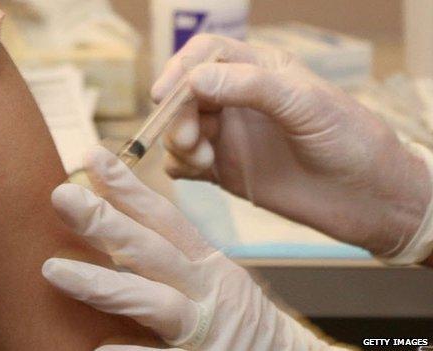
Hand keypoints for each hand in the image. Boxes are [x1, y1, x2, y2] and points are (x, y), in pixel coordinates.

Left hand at [42, 146, 342, 349]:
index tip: (92, 156)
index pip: (164, 218)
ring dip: (103, 284)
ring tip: (52, 269)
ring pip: (153, 301)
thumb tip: (110, 234)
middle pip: (152, 251)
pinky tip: (98, 349)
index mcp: (206, 264)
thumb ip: (166, 258)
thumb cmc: (237, 320)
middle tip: (61, 195)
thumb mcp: (209, 279)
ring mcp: (204, 330)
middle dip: (107, 222)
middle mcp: (205, 290)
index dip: (128, 187)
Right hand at [154, 34, 431, 258]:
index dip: (181, 68)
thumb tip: (195, 80)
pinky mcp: (223, 169)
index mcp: (259, 70)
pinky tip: (199, 171)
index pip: (206, 54)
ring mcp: (228, 135)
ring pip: (178, 128)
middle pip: (185, 94)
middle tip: (188, 139)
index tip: (165, 94)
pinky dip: (180, 166)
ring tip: (202, 160)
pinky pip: (184, 162)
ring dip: (177, 142)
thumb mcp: (306, 103)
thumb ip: (251, 86)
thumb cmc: (349, 140)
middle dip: (176, 114)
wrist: (366, 199)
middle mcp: (237, 100)